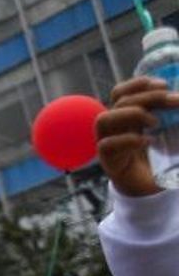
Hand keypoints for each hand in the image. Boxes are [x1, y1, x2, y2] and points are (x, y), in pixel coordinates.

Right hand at [95, 77, 178, 197]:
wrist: (151, 191)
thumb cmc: (161, 160)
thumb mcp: (172, 135)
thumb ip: (175, 120)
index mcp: (125, 118)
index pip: (120, 92)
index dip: (138, 84)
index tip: (165, 84)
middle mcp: (113, 128)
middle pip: (119, 101)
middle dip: (149, 97)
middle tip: (175, 101)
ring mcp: (107, 144)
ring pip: (104, 119)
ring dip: (131, 114)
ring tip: (155, 122)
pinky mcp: (108, 162)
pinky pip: (107, 145)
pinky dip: (128, 140)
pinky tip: (147, 142)